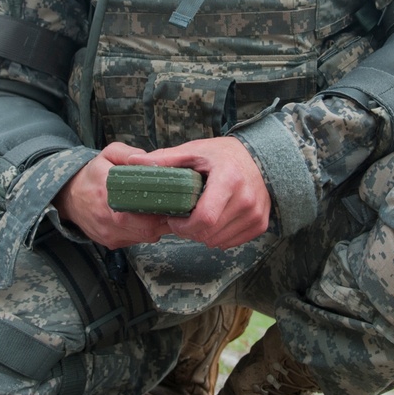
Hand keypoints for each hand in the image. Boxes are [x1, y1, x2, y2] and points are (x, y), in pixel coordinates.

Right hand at [54, 142, 170, 249]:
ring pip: (145, 236)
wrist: (69, 197)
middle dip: (165, 218)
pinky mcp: (111, 242)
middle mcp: (107, 218)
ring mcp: (109, 233)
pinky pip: (137, 240)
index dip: (160, 204)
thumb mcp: (107, 154)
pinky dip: (146, 231)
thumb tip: (148, 158)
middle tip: (175, 206)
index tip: (172, 198)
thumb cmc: (92, 175)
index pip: (140, 205)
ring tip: (163, 210)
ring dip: (158, 226)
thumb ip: (127, 153)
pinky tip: (146, 218)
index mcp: (107, 193)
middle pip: (147, 227)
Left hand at [126, 137, 270, 249]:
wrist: (259, 158)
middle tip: (181, 219)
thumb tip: (133, 162)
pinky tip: (213, 221)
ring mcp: (255, 213)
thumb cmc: (222, 155)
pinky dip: (217, 236)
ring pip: (219, 241)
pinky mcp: (260, 224)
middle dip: (188, 232)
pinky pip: (231, 242)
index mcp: (229, 179)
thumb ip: (164, 159)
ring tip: (196, 218)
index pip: (205, 218)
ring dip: (202, 235)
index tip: (174, 218)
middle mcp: (246, 199)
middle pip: (209, 233)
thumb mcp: (194, 151)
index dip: (184, 225)